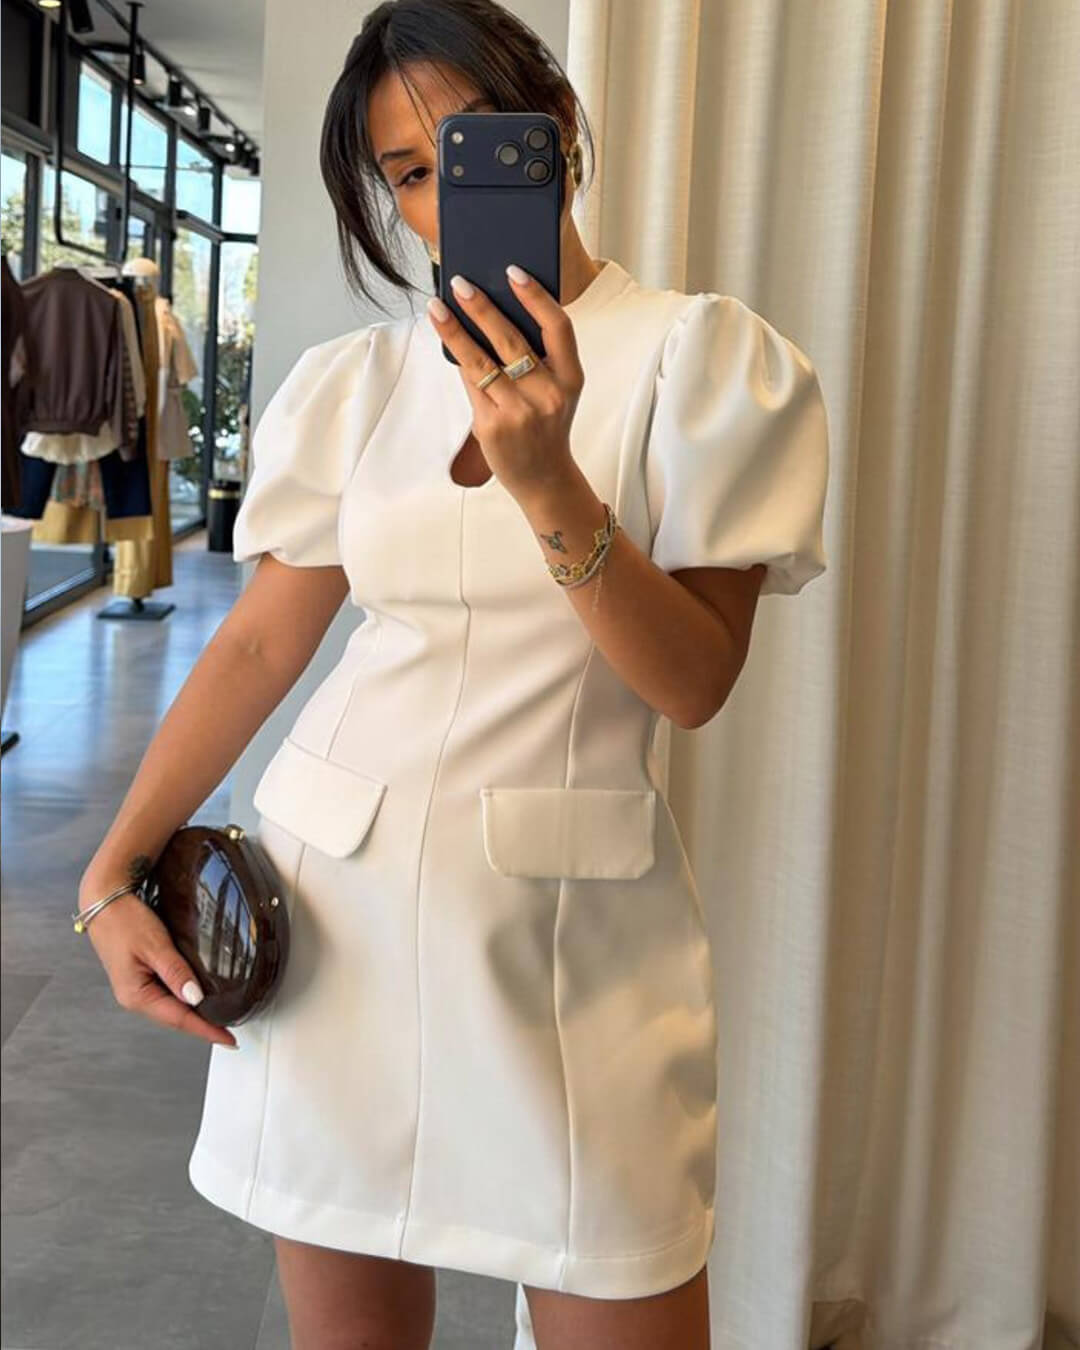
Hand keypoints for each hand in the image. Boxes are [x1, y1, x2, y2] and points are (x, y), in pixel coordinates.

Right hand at [79, 886, 238, 1050]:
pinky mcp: (140, 976)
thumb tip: (195, 998)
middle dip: (202, 1026)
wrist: (104, 901)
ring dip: (193, 1014)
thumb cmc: (124, 920)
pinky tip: (197, 997)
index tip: (228, 1039)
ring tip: (218, 1019)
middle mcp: (135, 997)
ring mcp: (136, 987)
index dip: (206, 1030)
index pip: (179, 1019)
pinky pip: (166, 994)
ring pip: (171, 1007)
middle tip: (228, 1033)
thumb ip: (176, 973)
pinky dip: (183, 998)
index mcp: (136, 995)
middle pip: (175, 1018)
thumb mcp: (155, 946)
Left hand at [428, 266, 584, 499]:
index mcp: (571, 379)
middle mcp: (549, 395)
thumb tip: (491, 312)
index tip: (513, 272)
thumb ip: (537, 358)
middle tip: (460, 283)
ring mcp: (521, 413)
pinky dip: (459, 362)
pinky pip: (472, 386)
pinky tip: (447, 340)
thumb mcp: (556, 391)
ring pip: (482, 362)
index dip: (536, 297)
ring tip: (437, 308)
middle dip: (483, 308)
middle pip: (512, 341)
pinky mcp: (493, 427)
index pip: (558, 328)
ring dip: (456, 331)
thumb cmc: (545, 425)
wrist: (544, 478)